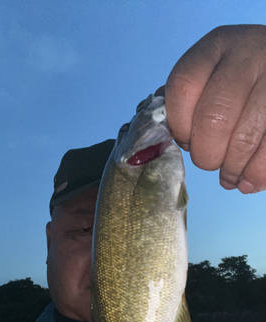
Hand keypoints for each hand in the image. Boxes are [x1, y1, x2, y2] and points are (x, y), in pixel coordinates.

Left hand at [162, 25, 265, 193]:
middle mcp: (247, 56)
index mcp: (216, 47)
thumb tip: (160, 140)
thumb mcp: (213, 75)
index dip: (179, 124)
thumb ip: (188, 100)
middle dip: (206, 153)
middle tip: (209, 163)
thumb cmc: (242, 84)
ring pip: (245, 136)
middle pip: (213, 116)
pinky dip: (257, 172)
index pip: (183, 86)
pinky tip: (249, 180)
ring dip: (233, 167)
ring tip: (231, 177)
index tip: (186, 141)